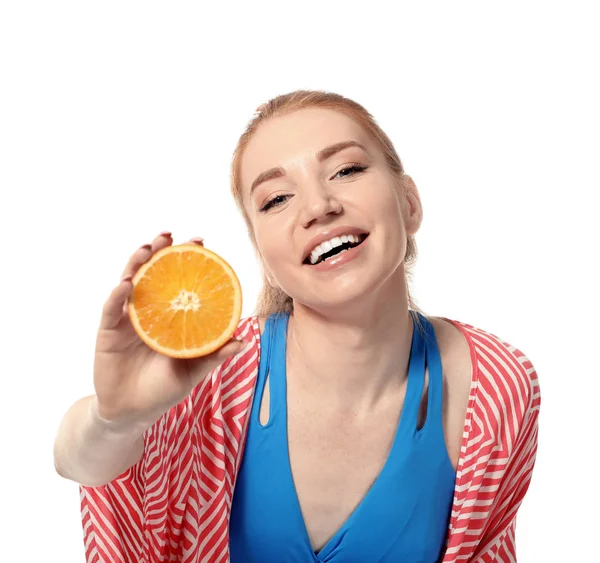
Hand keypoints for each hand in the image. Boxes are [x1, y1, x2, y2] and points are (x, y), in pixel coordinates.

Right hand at [93, 232, 246, 426]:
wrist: (134, 413)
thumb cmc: (165, 388)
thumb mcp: (194, 369)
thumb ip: (214, 353)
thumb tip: (244, 339)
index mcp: (169, 314)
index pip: (177, 279)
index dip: (186, 259)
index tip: (200, 242)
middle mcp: (147, 310)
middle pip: (152, 273)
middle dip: (159, 251)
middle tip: (168, 235)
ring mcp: (126, 319)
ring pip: (129, 283)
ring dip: (136, 263)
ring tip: (147, 248)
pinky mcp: (108, 332)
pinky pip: (111, 310)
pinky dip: (117, 296)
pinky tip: (126, 284)